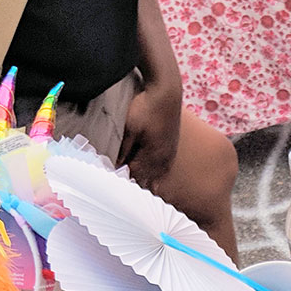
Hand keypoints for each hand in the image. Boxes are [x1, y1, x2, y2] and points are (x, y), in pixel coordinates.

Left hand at [118, 78, 185, 197]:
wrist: (167, 90)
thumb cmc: (146, 106)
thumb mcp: (130, 127)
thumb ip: (124, 149)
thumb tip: (117, 166)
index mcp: (152, 155)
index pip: (138, 178)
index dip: (128, 186)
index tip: (119, 195)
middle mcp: (163, 157)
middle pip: (150, 180)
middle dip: (139, 189)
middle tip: (129, 200)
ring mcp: (169, 152)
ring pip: (158, 175)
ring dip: (149, 183)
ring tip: (142, 194)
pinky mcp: (172, 145)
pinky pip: (164, 167)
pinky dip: (157, 174)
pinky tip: (154, 178)